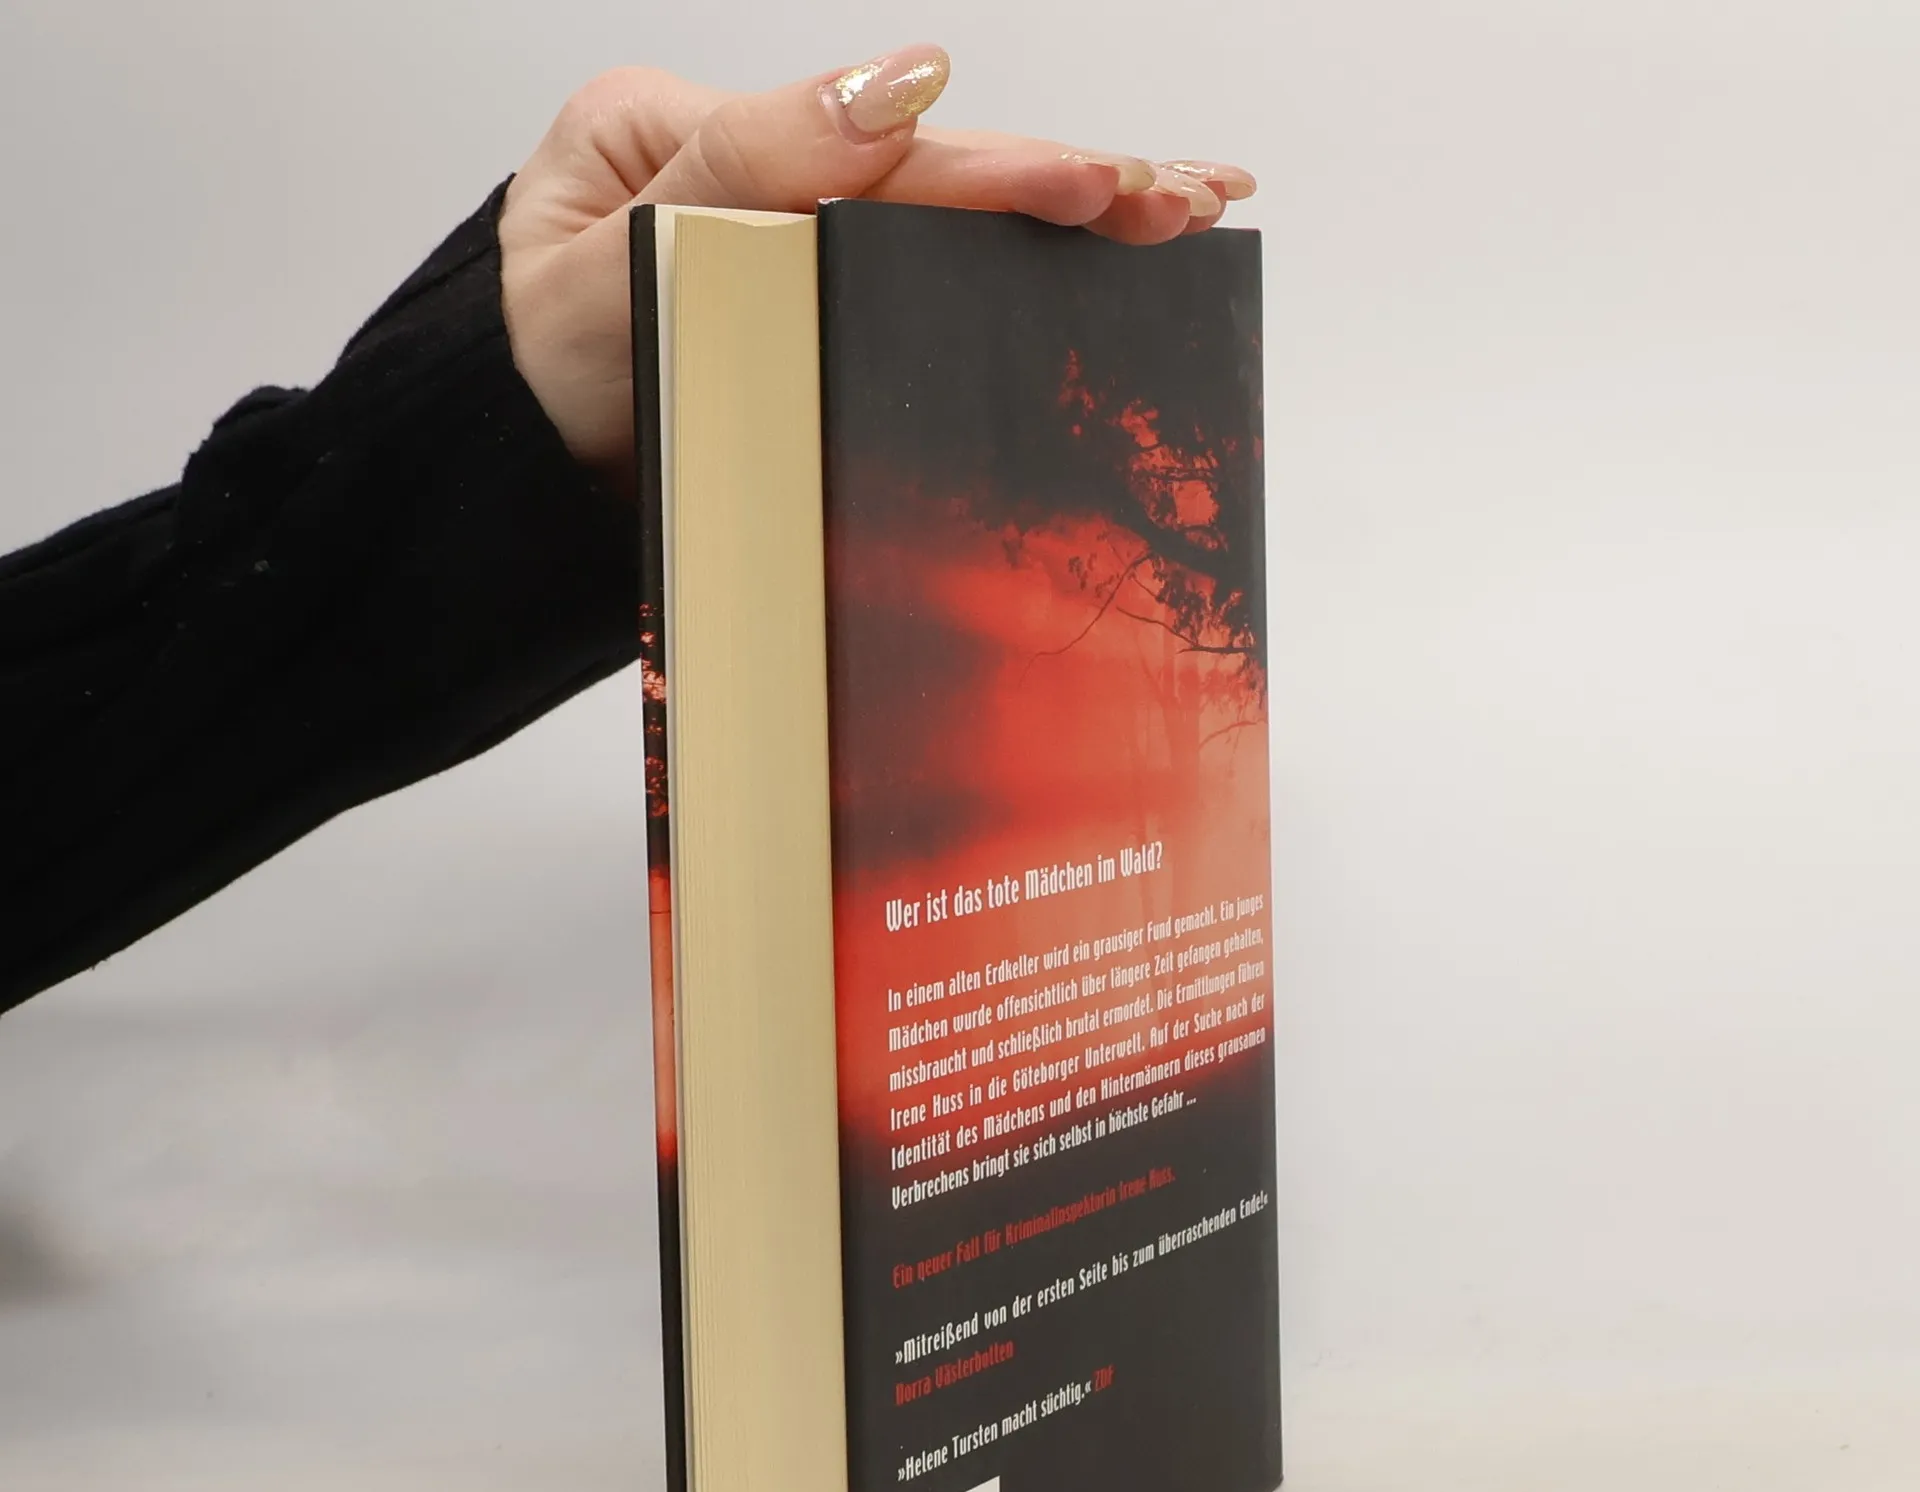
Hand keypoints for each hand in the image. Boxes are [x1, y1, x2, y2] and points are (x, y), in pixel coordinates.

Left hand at [498, 46, 1256, 483]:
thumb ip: (740, 176)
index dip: (995, 171)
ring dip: (1070, 214)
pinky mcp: (813, 295)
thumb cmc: (542, 368)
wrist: (512, 465)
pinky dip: (1015, 263)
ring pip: (945, 217)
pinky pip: (923, 273)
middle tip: (1189, 198)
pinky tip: (1098, 258)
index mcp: (692, 134)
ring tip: (1186, 208)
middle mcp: (755, 168)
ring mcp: (790, 232)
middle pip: (932, 173)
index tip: (1099, 186)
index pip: (871, 155)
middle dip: (1069, 181)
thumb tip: (895, 87)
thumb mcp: (601, 265)